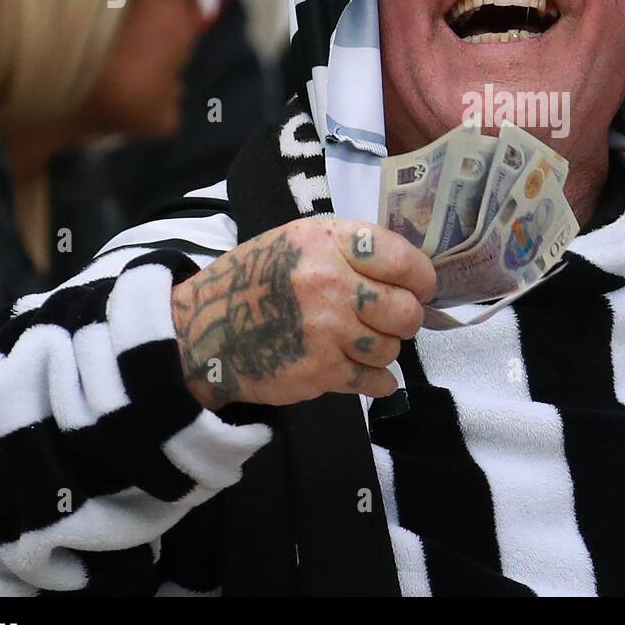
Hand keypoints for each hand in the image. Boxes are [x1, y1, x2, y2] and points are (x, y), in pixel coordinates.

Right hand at [170, 218, 435, 408]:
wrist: (203, 330)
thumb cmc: (255, 280)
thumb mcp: (298, 242)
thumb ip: (350, 250)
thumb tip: (408, 273)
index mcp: (328, 242)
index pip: (402, 259)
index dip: (421, 278)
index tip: (420, 288)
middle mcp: (330, 282)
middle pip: (405, 310)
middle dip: (405, 319)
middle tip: (390, 321)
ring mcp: (326, 329)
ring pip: (391, 347)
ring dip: (383, 349)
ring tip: (361, 342)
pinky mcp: (321, 370)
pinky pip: (375, 380)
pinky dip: (378, 381)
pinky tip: (365, 373)